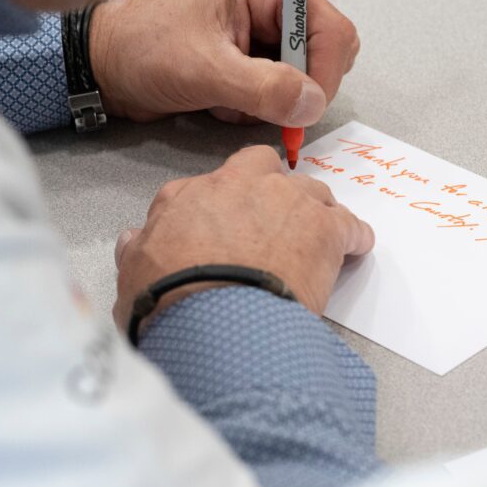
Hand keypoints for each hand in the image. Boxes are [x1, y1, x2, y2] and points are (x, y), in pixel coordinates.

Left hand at [89, 0, 359, 125]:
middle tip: (259, 106)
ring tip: (225, 100)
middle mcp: (269, 5)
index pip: (330, 28)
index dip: (326, 71)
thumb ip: (263, 88)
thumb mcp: (204, 70)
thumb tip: (312, 104)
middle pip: (321, 56)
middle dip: (294, 90)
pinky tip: (217, 103)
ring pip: (300, 81)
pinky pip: (276, 95)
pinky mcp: (247, 62)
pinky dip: (254, 109)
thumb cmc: (143, 49)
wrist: (101, 65)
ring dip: (270, 103)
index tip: (304, 108)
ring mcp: (260, 35)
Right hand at [112, 146, 374, 329]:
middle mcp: (239, 186)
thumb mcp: (133, 272)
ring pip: (311, 192)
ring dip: (312, 212)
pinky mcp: (325, 229)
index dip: (222, 205)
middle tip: (274, 221)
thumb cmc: (169, 298)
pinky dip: (353, 237)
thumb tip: (133, 239)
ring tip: (314, 241)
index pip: (208, 185)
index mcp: (189, 194)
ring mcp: (287, 202)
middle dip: (272, 188)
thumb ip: (137, 248)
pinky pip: (349, 225)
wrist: (215, 318)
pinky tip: (354, 250)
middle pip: (265, 168)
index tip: (228, 224)